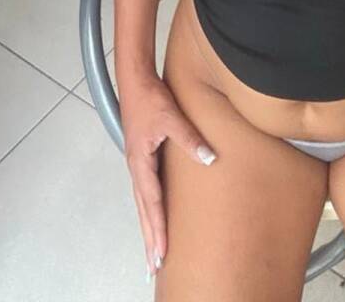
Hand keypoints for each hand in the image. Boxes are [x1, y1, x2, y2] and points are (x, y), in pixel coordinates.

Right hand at [120, 72, 217, 278]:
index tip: (161, 252)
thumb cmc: (149, 97)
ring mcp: (138, 162)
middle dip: (149, 238)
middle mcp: (136, 167)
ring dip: (148, 226)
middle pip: (143, 210)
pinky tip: (156, 214)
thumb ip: (190, 139)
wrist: (134, 79)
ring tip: (153, 250)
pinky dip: (150, 208)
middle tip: (153, 266)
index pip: (152, 202)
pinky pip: (146, 189)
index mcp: (141, 162)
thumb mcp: (171, 117)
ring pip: (143, 202)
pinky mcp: (142, 156)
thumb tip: (209, 158)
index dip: (157, 228)